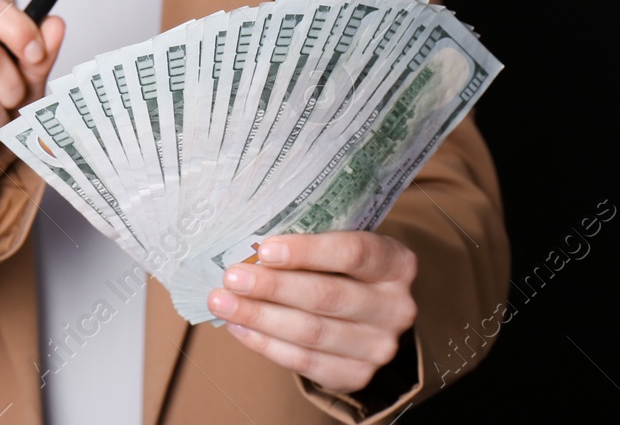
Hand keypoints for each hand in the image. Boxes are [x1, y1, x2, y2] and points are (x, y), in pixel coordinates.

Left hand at [207, 231, 417, 394]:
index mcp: (396, 263)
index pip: (352, 253)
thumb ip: (310, 246)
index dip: (307, 251)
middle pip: (326, 296)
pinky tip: (239, 327)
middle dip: (273, 287)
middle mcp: (395, 307)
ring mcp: (379, 346)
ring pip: (311, 332)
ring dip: (260, 317)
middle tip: (232, 278)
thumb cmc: (346, 271)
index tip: (264, 249)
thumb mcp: (342, 246)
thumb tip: (249, 248)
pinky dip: (266, 344)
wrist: (371, 317)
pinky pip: (304, 362)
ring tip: (223, 302)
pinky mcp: (357, 374)